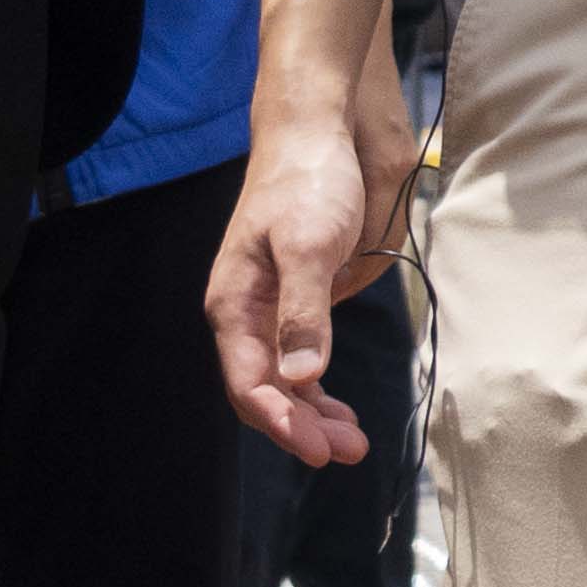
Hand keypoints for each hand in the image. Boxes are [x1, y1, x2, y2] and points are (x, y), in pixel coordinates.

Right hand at [211, 72, 415, 463]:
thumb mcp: (310, 246)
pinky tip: (338, 407)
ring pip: (284, 380)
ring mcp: (267, 308)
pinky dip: (317, 387)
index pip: (251, 384)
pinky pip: (298, 358)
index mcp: (235, 305)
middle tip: (349, 452)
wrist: (313, 134)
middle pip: (265, 390)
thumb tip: (302, 377)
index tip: (320, 452)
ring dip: (313, 414)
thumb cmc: (309, 183)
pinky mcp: (293, 300)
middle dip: (302, 426)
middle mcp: (245, 313)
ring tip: (351, 440)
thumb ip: (305, 312)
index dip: (283, 423)